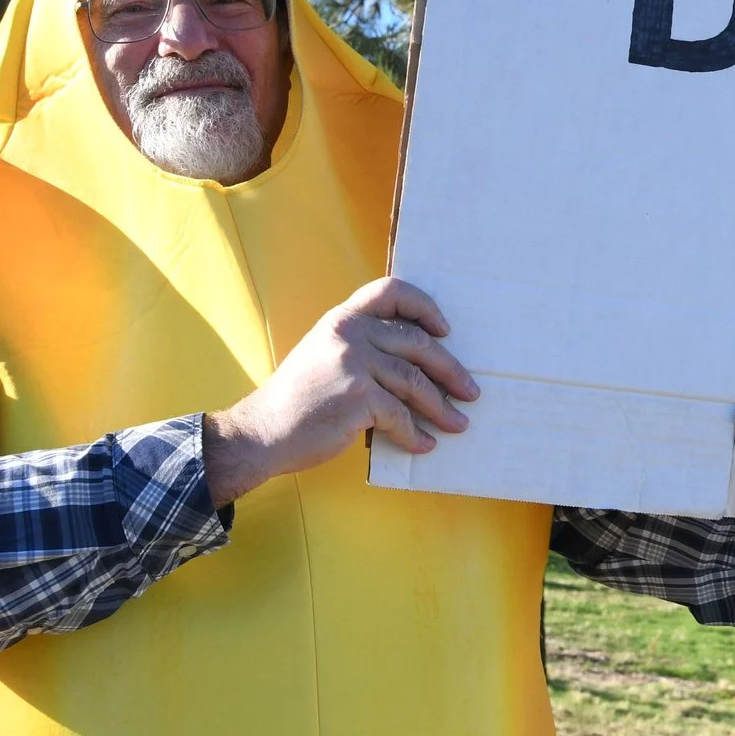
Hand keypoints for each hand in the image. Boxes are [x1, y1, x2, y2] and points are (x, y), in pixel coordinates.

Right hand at [200, 278, 477, 505]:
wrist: (263, 432)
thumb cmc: (298, 400)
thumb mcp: (324, 354)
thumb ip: (361, 346)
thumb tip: (417, 362)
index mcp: (342, 318)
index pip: (391, 290)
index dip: (424, 306)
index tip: (445, 330)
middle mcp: (350, 333)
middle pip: (417, 342)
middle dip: (450, 369)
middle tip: (471, 390)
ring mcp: (354, 363)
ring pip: (415, 382)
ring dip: (441, 407)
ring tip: (459, 423)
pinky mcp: (358, 397)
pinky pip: (401, 415)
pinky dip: (416, 434)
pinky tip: (425, 445)